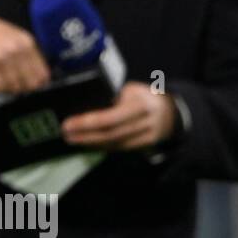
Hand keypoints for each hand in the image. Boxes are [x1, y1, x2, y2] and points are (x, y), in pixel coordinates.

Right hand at [0, 3, 50, 93]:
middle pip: (29, 83)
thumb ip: (25, 52)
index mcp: (23, 40)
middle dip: (25, 87)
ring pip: (13, 86)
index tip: (35, 85)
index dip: (38, 82)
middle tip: (19, 87)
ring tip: (5, 83)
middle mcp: (13, 49)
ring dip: (10, 88)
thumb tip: (36, 72)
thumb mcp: (11, 34)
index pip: (41, 73)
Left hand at [61, 81, 176, 149]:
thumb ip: (112, 97)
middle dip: (85, 135)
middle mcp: (146, 123)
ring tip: (72, 139)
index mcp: (142, 104)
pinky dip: (101, 146)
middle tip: (66, 133)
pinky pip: (120, 148)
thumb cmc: (143, 96)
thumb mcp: (131, 90)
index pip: (112, 117)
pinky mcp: (145, 146)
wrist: (171, 111)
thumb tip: (85, 105)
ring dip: (90, 143)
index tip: (69, 123)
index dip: (88, 123)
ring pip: (115, 144)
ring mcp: (148, 137)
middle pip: (111, 134)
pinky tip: (86, 144)